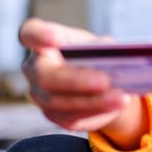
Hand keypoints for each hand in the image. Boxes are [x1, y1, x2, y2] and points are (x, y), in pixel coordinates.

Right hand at [20, 18, 146, 146]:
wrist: (98, 81)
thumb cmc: (93, 54)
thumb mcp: (97, 45)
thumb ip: (100, 48)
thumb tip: (112, 57)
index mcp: (41, 40)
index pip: (30, 33)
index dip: (39, 35)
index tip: (54, 38)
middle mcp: (34, 68)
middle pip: (45, 76)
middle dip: (76, 80)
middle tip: (104, 81)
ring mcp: (39, 94)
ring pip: (60, 102)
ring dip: (93, 101)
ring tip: (121, 97)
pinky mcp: (53, 115)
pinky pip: (72, 117)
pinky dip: (97, 111)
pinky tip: (116, 105)